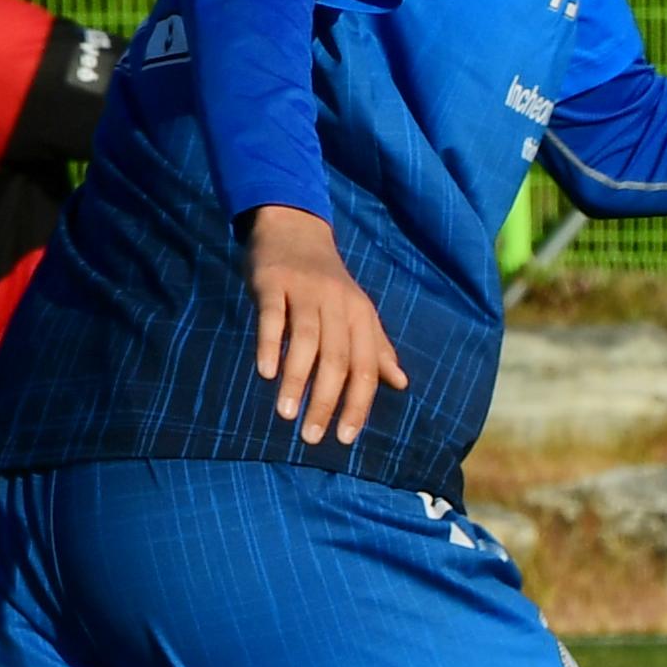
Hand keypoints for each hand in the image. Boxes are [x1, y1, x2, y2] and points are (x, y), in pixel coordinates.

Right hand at [243, 207, 405, 446]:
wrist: (295, 229)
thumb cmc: (326, 283)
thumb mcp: (356, 312)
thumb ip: (375, 348)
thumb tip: (401, 383)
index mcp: (362, 318)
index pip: (365, 369)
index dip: (358, 405)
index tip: (345, 438)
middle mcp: (339, 306)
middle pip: (338, 360)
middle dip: (327, 402)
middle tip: (313, 436)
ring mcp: (306, 292)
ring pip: (307, 342)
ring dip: (297, 381)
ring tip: (286, 414)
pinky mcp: (274, 283)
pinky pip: (273, 317)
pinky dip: (270, 344)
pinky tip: (265, 372)